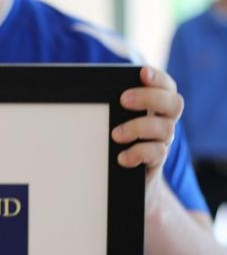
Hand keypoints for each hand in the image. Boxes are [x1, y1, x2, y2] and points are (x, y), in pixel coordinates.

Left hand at [112, 66, 182, 206]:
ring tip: (115, 134)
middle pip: (174, 104)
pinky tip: (121, 157)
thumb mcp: (112, 120)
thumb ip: (108, 106)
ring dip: (139, 127)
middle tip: (123, 100)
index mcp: (155, 106)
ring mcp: (162, 142)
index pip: (167, 87)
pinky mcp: (156, 162)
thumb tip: (79, 90)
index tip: (141, 73)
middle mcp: (164, 122)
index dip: (158, 78)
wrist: (121, 181)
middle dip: (149, 98)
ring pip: (166, 128)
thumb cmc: (113, 142)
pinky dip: (139, 152)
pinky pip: (157, 153)